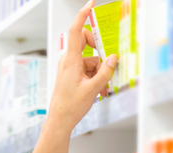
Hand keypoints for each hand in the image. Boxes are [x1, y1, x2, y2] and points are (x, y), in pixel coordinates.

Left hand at [50, 0, 117, 129]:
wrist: (59, 120)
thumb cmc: (71, 106)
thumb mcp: (93, 89)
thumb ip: (105, 72)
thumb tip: (113, 57)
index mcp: (71, 60)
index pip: (75, 30)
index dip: (82, 15)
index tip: (90, 4)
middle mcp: (68, 60)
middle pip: (84, 42)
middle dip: (98, 49)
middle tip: (107, 60)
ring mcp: (69, 67)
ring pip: (88, 59)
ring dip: (99, 70)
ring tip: (103, 89)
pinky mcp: (71, 75)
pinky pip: (86, 69)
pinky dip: (94, 77)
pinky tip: (99, 91)